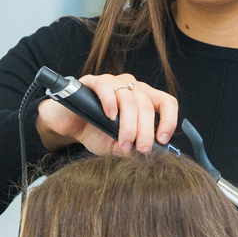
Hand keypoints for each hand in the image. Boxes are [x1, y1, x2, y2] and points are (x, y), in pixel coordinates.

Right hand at [36, 74, 178, 155]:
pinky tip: (110, 117)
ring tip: (123, 143)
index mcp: (143, 99)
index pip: (166, 102)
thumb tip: (146, 155)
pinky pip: (106, 87)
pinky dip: (110, 103)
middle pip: (146, 105)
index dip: (169, 120)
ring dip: (128, 125)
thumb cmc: (95, 132)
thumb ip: (132, 148)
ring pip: (129, 100)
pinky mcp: (93, 81)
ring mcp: (113, 81)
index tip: (162, 139)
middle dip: (145, 131)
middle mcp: (131, 86)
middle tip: (141, 150)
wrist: (68, 125)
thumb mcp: (117, 145)